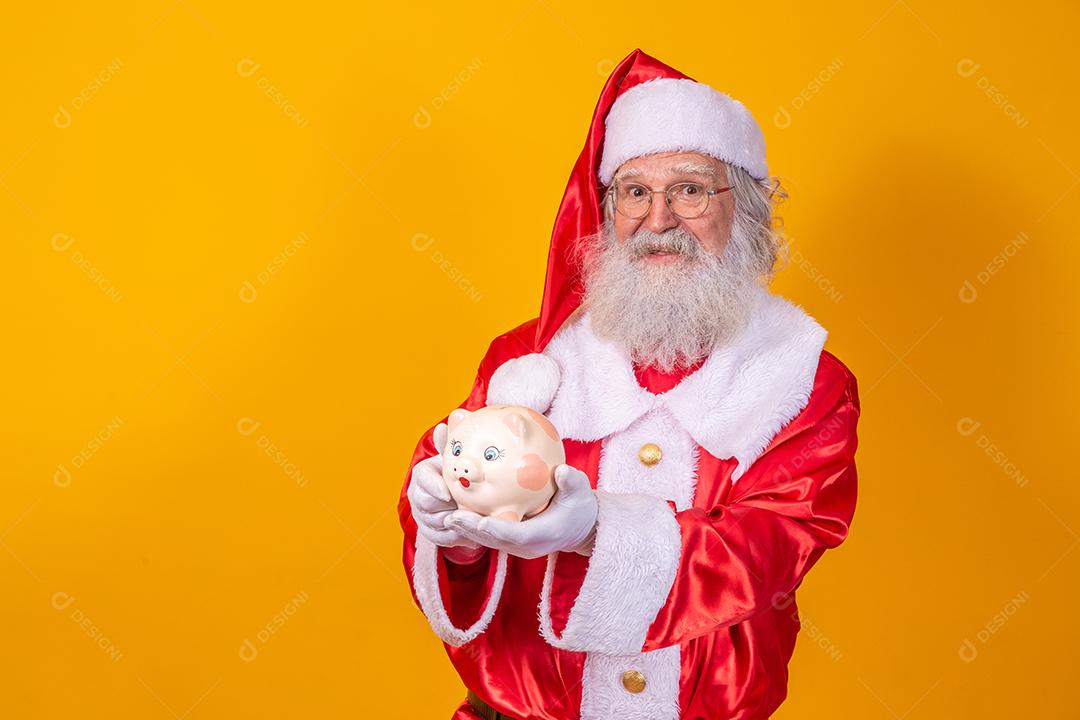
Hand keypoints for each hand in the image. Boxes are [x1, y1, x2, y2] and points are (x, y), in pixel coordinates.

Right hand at [408, 422, 481, 553]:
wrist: (458, 495)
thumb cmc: (458, 472)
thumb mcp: (455, 458)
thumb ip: (452, 443)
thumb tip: (451, 418)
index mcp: (423, 474)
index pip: (423, 478)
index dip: (434, 486)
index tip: (448, 494)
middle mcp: (417, 495)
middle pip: (427, 504)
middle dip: (447, 508)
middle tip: (467, 509)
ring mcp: (422, 515)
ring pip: (435, 523)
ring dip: (455, 524)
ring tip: (474, 522)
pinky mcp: (430, 532)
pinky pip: (441, 538)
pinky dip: (457, 537)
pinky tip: (472, 535)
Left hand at [446, 464, 597, 559]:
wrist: (582, 527)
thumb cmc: (580, 507)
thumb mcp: (581, 492)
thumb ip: (571, 482)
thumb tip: (562, 471)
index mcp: (541, 535)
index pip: (513, 535)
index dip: (492, 529)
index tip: (475, 521)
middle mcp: (526, 546)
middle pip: (493, 541)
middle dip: (470, 531)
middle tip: (448, 518)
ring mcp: (518, 546)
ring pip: (488, 540)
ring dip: (467, 530)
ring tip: (445, 516)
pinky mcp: (513, 541)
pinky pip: (490, 534)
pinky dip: (474, 525)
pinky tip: (458, 509)